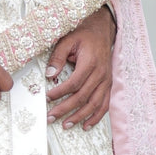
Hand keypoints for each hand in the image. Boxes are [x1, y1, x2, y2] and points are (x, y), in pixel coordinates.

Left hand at [45, 5, 115, 130]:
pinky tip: (86, 124)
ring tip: (66, 124)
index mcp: (90, 62)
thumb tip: (50, 74)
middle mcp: (100, 74)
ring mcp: (106, 80)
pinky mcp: (108, 84)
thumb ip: (58, 56)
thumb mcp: (68, 39)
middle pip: (82, 97)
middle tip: (51, 117)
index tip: (48, 97)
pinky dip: (96, 116)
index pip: (74, 83)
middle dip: (65, 109)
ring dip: (80, 117)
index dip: (60, 92)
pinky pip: (104, 104)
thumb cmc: (84, 34)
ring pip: (94, 104)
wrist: (102, 29)